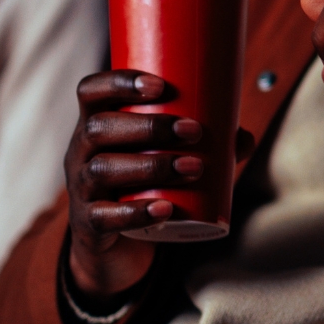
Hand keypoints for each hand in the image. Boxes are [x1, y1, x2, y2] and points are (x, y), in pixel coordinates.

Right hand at [63, 70, 248, 299]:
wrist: (113, 241)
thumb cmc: (141, 183)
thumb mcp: (162, 157)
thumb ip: (204, 145)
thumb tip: (243, 137)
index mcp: (96, 123)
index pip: (91, 92)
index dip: (119, 83)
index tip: (160, 85)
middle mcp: (80, 151)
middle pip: (99, 129)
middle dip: (148, 127)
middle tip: (193, 131)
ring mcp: (81, 188)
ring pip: (102, 170)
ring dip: (151, 166)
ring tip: (193, 167)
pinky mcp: (88, 223)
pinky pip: (104, 216)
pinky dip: (137, 212)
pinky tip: (166, 208)